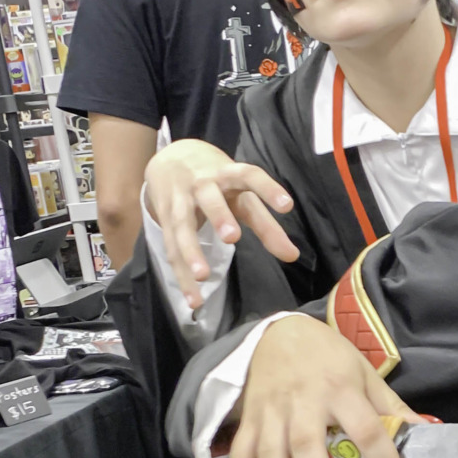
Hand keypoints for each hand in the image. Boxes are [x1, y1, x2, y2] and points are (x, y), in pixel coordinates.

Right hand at [144, 138, 299, 308]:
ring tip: (203, 276)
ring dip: (191, 251)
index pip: (249, 176)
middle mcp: (202, 184)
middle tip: (232, 237)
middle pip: (209, 198)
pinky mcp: (164, 219)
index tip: (288, 206)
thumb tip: (293, 256)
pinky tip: (194, 299)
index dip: (268, 189)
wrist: (170, 158)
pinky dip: (182, 275)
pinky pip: (171, 248)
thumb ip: (267, 225)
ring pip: (182, 225)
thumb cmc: (217, 181)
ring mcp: (180, 200)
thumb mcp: (242, 196)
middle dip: (219, 216)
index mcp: (228, 174)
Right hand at [228, 317, 418, 457]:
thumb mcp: (366, 374)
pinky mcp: (250, 419)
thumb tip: (425, 433)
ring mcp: (272, 412)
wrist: (280, 331)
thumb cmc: (329, 356)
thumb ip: (391, 409)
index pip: (365, 428)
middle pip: (307, 446)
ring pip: (271, 455)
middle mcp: (304, 402)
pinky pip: (241, 455)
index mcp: (340, 389)